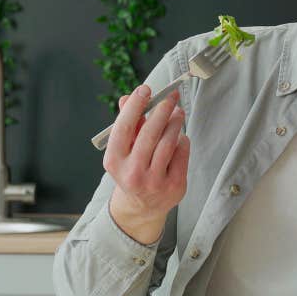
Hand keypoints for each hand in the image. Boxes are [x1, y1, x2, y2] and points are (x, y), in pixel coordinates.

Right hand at [104, 85, 189, 243]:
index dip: (135, 106)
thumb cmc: (132, 170)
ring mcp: (154, 182)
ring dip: (175, 123)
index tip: (145, 89)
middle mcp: (133, 173)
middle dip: (162, 110)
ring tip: (178, 112)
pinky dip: (181, 141)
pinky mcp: (174, 186)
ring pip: (168, 143)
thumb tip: (127, 97)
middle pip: (150, 134)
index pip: (124, 128)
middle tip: (171, 96)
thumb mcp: (123, 150)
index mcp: (115, 162)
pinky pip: (181, 155)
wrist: (142, 206)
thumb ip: (128, 124)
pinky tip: (179, 136)